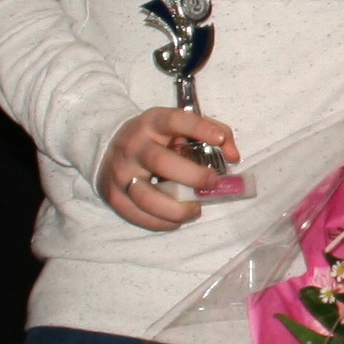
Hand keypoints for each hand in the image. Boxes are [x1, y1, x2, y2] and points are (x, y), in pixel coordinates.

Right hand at [99, 107, 239, 230]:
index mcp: (153, 123)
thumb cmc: (157, 138)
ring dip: (177, 209)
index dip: (199, 128)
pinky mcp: (112, 194)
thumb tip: (233, 157)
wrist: (110, 146)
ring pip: (147, 197)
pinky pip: (138, 215)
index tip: (220, 138)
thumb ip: (213, 132)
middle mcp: (133, 145)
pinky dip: (161, 223)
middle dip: (192, 176)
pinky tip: (177, 220)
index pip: (175, 121)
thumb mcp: (181, 126)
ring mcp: (120, 171)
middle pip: (161, 161)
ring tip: (195, 209)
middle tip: (212, 184)